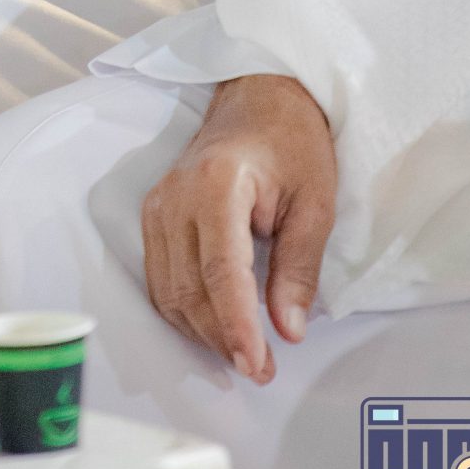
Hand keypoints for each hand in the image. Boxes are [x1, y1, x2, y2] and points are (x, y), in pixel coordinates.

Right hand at [140, 74, 336, 383]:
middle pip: (189, 288)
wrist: (258, 99)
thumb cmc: (292, 145)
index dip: (237, 325)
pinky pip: (159, 278)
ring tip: (244, 353)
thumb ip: (299, 268)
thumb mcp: (315, 203)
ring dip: (202, 331)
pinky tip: (214, 326)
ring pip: (168, 290)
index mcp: (219, 184)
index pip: (221, 271)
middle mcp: (177, 195)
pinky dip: (184, 311)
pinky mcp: (153, 214)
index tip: (256, 364)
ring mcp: (158, 204)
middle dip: (223, 338)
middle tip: (261, 369)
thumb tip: (288, 330)